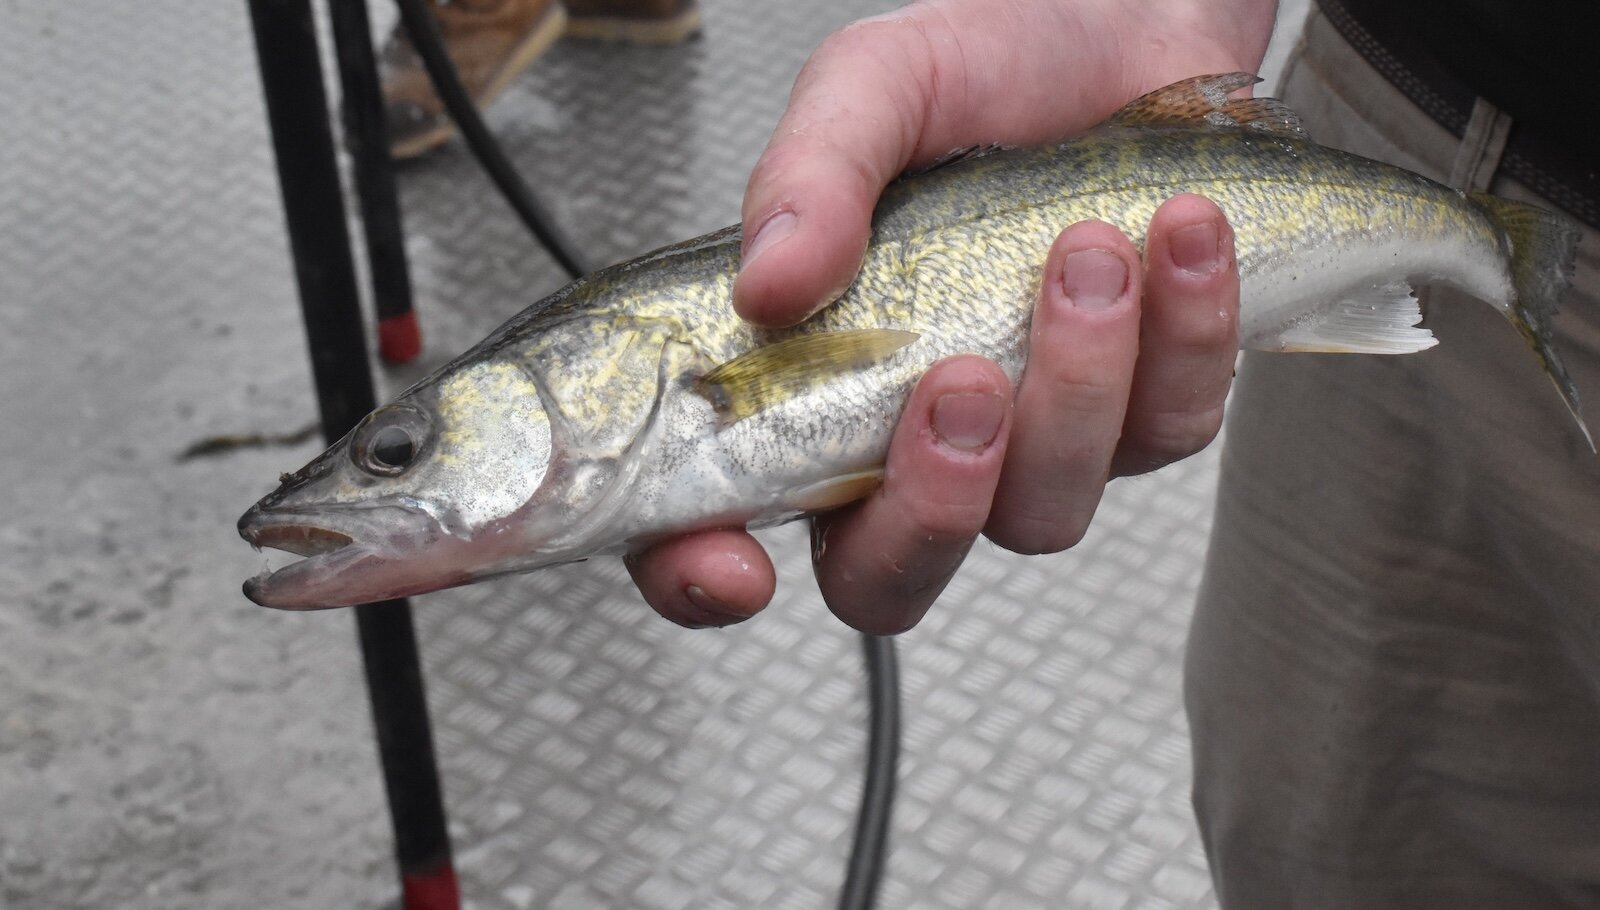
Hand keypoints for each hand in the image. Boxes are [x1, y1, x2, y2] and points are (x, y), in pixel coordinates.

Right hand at [627, 0, 1271, 631]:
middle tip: (962, 377)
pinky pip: (1171, 432)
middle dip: (934, 503)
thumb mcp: (875, 89)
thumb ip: (810, 177)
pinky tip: (1183, 235)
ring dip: (1076, 386)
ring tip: (1090, 247)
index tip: (736, 563)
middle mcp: (910, 438)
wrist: (1126, 23)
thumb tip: (767, 286)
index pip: (725, 517)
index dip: (705, 572)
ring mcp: (1033, 444)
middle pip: (893, 577)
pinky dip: (1185, 336)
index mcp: (811, 379)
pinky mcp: (1149, 415)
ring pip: (1044, 512)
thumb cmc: (987, 65)